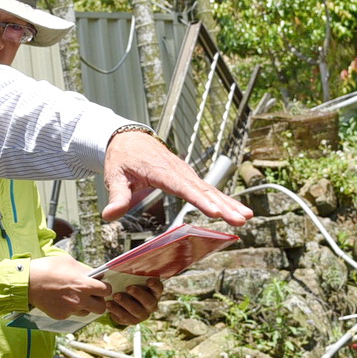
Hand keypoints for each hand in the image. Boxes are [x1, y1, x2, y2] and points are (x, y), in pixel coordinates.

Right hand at [28, 253, 110, 318]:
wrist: (27, 282)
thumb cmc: (48, 268)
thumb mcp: (70, 262)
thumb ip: (85, 271)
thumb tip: (96, 276)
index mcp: (84, 284)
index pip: (107, 290)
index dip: (105, 288)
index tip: (100, 286)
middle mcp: (79, 300)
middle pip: (101, 308)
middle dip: (99, 301)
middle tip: (92, 295)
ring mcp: (70, 309)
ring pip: (86, 312)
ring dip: (84, 306)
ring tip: (73, 296)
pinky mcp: (61, 315)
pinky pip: (71, 314)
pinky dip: (69, 308)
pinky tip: (60, 299)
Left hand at [101, 129, 251, 224]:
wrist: (128, 138)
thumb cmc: (121, 157)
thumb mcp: (115, 176)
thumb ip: (116, 197)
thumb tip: (109, 216)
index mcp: (161, 170)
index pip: (183, 187)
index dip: (199, 200)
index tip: (214, 211)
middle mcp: (179, 170)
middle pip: (204, 190)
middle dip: (224, 205)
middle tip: (241, 220)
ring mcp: (186, 173)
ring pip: (211, 189)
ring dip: (229, 203)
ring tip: (247, 217)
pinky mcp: (188, 177)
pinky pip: (208, 189)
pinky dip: (223, 200)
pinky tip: (237, 210)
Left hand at [107, 277, 162, 326]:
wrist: (122, 302)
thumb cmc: (129, 286)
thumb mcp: (132, 280)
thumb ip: (132, 275)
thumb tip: (125, 265)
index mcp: (154, 293)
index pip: (158, 289)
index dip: (155, 285)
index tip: (149, 280)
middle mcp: (151, 305)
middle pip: (148, 301)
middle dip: (138, 294)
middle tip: (128, 288)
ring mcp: (142, 315)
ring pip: (136, 311)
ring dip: (125, 303)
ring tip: (115, 295)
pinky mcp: (132, 321)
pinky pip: (125, 318)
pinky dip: (116, 310)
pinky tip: (109, 304)